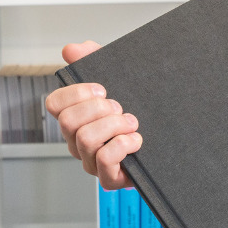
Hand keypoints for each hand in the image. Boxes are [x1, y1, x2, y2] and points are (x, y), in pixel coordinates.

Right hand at [45, 41, 140, 189]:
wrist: (172, 144)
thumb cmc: (140, 112)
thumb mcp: (121, 80)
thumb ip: (95, 60)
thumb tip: (72, 49)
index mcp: (77, 118)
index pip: (54, 103)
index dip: (76, 93)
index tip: (103, 90)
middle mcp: (78, 141)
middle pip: (67, 121)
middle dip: (98, 109)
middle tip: (120, 108)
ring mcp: (91, 162)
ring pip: (85, 139)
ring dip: (113, 126)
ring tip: (131, 124)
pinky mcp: (109, 178)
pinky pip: (104, 159)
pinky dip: (123, 145)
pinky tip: (136, 140)